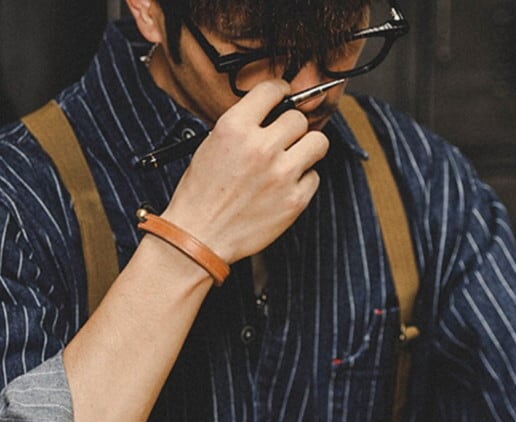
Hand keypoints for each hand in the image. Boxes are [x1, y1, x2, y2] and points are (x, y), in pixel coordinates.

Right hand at [163, 80, 329, 262]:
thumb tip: (271, 115)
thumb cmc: (200, 197)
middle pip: (298, 118)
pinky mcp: (294, 201)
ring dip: (308, 148)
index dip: (281, 92)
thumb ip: (242, 127)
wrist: (198, 237)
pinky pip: (314, 178)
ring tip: (294, 159)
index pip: (272, 90)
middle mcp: (260, 147)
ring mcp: (280, 174)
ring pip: (317, 143)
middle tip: (284, 141)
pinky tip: (285, 188)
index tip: (285, 97)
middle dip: (292, 129)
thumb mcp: (211, 146)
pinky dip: (303, 181)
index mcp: (235, 128)